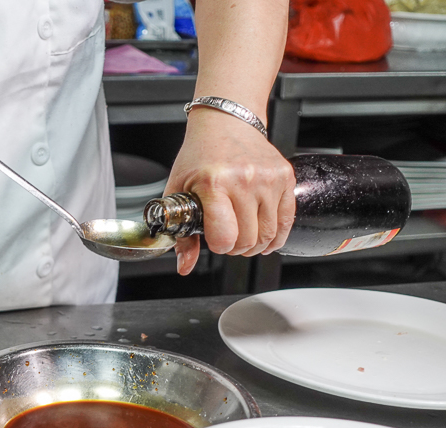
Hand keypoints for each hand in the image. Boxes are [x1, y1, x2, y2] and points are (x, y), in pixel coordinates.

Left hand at [165, 109, 295, 274]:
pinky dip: (276, 237)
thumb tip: (185, 266)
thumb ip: (181, 233)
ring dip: (255, 245)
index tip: (214, 240)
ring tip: (243, 237)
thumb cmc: (199, 155)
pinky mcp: (285, 177)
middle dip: (236, 248)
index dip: (219, 246)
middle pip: (248, 240)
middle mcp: (244, 180)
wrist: (226, 122)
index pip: (225, 237)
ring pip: (269, 235)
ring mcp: (268, 179)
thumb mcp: (179, 190)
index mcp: (213, 183)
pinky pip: (287, 220)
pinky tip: (265, 238)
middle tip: (227, 239)